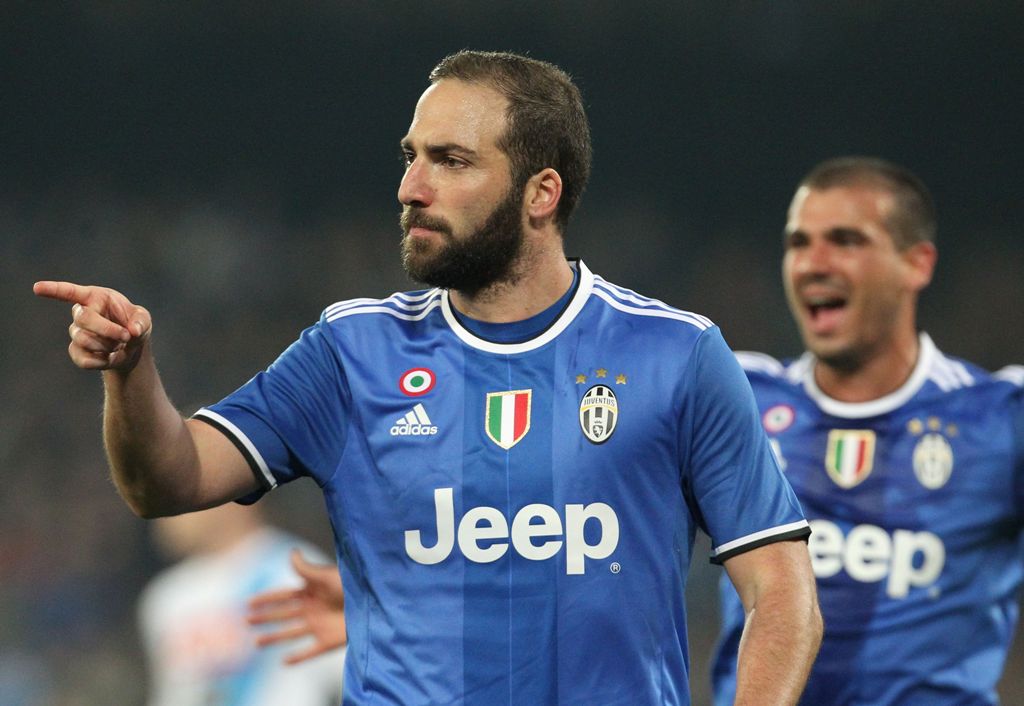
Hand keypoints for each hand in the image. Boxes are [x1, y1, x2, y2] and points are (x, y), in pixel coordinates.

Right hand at [33, 281, 150, 370]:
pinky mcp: (76, 351)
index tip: (37, 288)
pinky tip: (109, 357)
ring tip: (117, 345)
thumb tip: (132, 331)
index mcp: (96, 297)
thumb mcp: (144, 320)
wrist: (131, 348)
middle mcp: (82, 312)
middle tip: (125, 336)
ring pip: (84, 339)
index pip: (70, 292)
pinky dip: (101, 361)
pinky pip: (83, 359)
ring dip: (107, 345)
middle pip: (83, 318)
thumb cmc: (135, 326)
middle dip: (107, 329)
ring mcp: (76, 332)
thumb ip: (141, 322)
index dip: (53, 290)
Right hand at [247, 549, 347, 664]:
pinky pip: (310, 651)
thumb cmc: (352, 586)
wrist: (375, 603)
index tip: (248, 602)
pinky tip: (284, 661)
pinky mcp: (328, 641)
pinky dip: (298, 657)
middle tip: (246, 621)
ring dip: (274, 637)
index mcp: (311, 592)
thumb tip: (291, 552)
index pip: (283, 596)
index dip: (266, 599)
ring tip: (257, 642)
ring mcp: (319, 626)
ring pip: (291, 633)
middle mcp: (313, 609)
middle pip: (283, 615)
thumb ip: (306, 568)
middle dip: (265, 617)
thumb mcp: (327, 575)